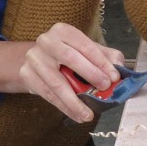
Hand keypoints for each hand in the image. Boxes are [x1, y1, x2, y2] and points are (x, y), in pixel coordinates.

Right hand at [6, 23, 123, 122]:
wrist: (38, 60)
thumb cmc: (67, 54)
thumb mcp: (87, 50)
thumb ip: (106, 56)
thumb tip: (120, 68)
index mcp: (63, 31)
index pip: (85, 45)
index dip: (101, 62)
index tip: (114, 77)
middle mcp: (46, 41)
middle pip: (70, 58)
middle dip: (90, 74)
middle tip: (104, 89)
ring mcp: (34, 58)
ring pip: (56, 82)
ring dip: (74, 101)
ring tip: (88, 114)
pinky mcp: (27, 75)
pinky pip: (48, 95)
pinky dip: (64, 107)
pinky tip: (76, 115)